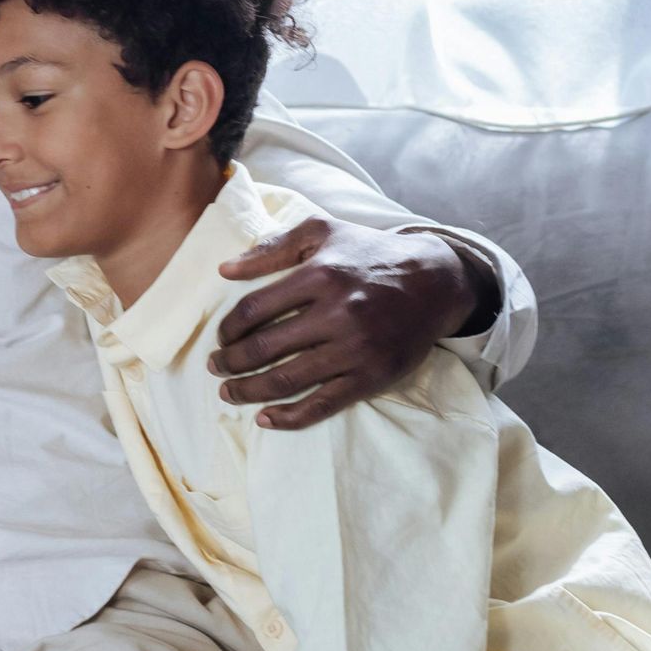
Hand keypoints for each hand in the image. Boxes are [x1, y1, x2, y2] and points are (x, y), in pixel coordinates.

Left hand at [212, 217, 493, 429]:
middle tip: (215, 368)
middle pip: (265, 347)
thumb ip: (272, 247)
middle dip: (230, 362)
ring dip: (249, 391)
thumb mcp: (323, 231)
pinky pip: (323, 404)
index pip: (254, 309)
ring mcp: (355, 348)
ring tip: (228, 394)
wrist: (435, 281)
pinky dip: (289, 416)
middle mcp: (337, 313)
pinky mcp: (372, 376)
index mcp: (319, 274)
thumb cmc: (370, 253)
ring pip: (287, 379)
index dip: (228, 328)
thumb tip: (225, 270)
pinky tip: (265, 418)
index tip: (221, 338)